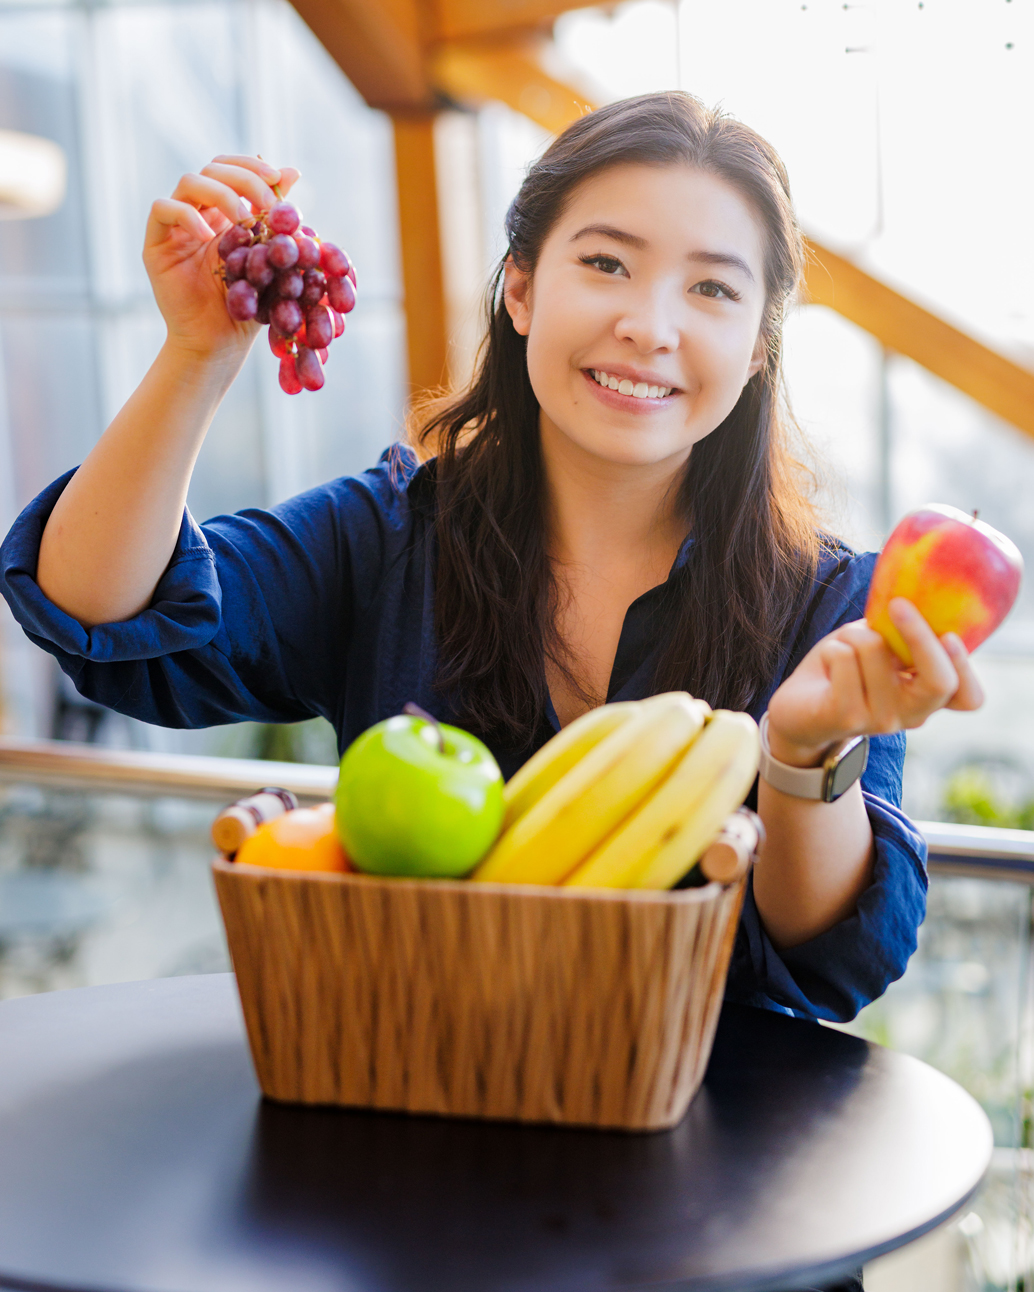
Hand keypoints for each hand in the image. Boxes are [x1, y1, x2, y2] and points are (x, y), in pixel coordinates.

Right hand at [143, 155, 300, 359]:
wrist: (221, 343)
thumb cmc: (249, 305)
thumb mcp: (270, 257)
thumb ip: (277, 217)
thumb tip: (292, 171)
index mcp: (223, 213)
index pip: (231, 169)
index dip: (252, 166)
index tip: (278, 178)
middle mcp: (198, 213)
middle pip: (213, 169)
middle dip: (244, 179)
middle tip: (268, 203)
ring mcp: (175, 226)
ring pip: (189, 182)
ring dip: (222, 194)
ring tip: (245, 221)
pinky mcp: (156, 244)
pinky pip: (162, 210)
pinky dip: (186, 216)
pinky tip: (208, 236)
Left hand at [766, 598, 984, 766]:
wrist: (799, 710)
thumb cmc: (844, 671)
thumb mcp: (878, 647)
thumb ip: (898, 635)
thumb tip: (908, 600)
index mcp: (926, 697)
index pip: (969, 697)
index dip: (965, 667)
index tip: (949, 635)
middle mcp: (911, 715)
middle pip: (939, 680)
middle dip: (919, 634)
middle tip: (898, 605)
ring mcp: (880, 720)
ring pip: (876, 650)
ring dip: (854, 635)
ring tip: (843, 648)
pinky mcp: (846, 717)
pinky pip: (844, 658)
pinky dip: (834, 647)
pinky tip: (829, 663)